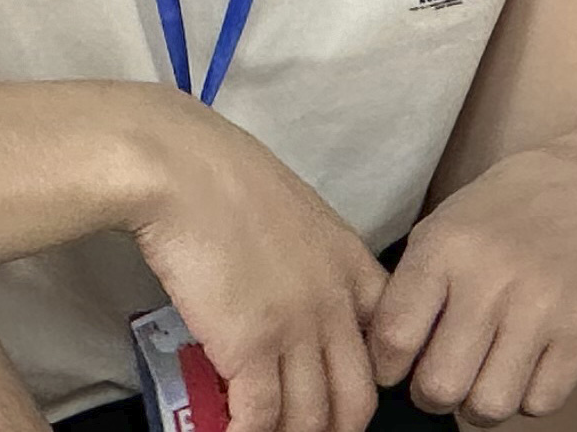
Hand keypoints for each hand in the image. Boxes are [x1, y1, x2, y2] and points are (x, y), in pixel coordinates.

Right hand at [130, 106, 388, 431]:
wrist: (188, 172)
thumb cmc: (229, 184)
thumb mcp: (298, 217)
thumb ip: (311, 262)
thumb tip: (292, 296)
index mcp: (354, 267)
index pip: (387, 343)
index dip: (368, 382)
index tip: (339, 398)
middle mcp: (337, 303)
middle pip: (357, 399)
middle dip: (335, 430)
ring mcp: (298, 327)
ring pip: (311, 419)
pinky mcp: (252, 346)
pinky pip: (261, 419)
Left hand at [375, 127, 576, 425]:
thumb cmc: (522, 200)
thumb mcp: (452, 218)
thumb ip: (415, 281)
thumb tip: (385, 354)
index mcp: (448, 246)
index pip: (392, 340)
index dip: (389, 366)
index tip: (403, 362)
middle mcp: (492, 278)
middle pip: (437, 387)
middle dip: (434, 392)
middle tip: (448, 373)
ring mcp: (543, 307)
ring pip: (488, 406)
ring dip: (481, 402)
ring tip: (489, 374)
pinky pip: (540, 403)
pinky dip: (530, 395)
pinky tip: (532, 363)